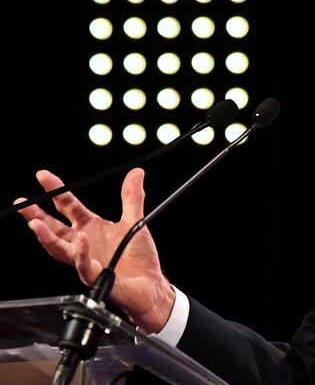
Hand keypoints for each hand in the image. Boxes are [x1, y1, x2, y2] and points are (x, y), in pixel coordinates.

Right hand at [16, 168, 174, 332]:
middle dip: (36, 216)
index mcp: (90, 227)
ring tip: (35, 223)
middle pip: (54, 228)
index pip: (67, 206)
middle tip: (22, 204)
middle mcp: (83, 243)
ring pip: (60, 249)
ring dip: (47, 237)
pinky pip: (84, 265)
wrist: (150, 285)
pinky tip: (81, 238)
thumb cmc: (139, 257)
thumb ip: (132, 197)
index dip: (56, 191)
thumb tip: (137, 171)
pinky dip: (81, 252)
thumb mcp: (135, 221)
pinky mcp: (96, 277)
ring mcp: (86, 261)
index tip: (42, 176)